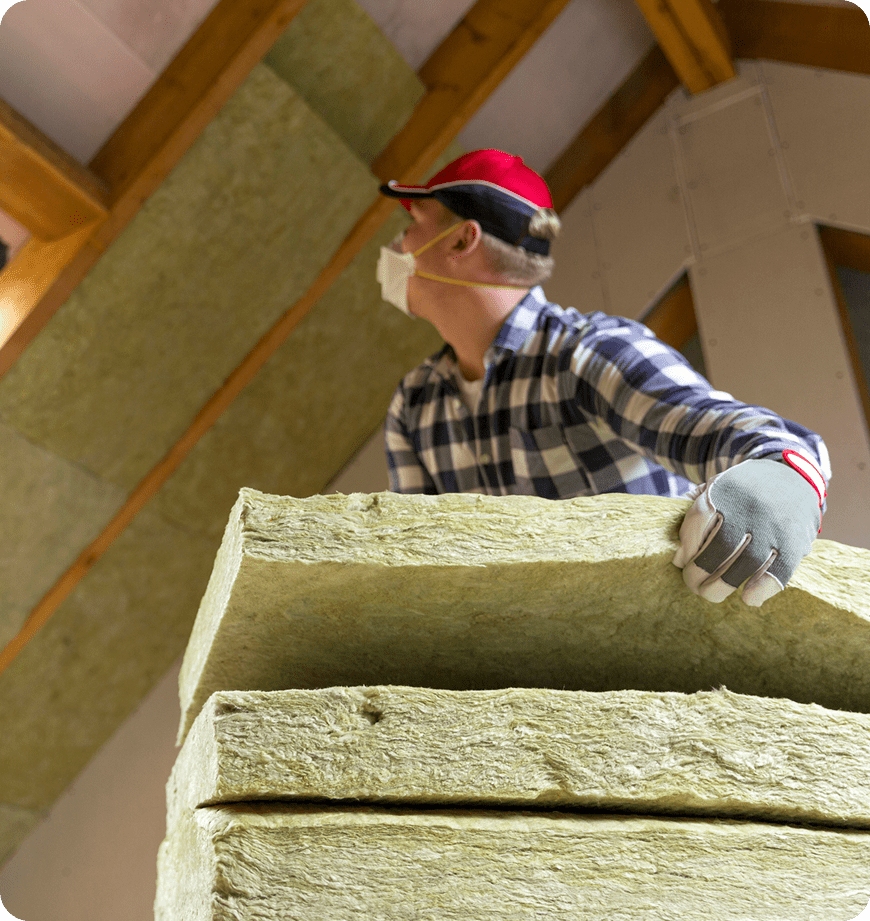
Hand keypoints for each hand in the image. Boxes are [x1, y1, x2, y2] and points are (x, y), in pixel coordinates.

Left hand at [672, 451, 825, 605]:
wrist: (792, 476)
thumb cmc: (741, 491)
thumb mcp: (713, 489)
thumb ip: (693, 519)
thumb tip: (680, 559)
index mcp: (726, 490)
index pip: (700, 521)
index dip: (688, 548)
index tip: (682, 563)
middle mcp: (751, 508)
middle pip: (721, 546)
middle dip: (701, 572)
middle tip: (693, 585)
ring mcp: (775, 527)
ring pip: (748, 562)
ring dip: (724, 584)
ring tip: (711, 593)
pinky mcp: (795, 543)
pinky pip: (779, 571)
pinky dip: (762, 588)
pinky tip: (748, 598)